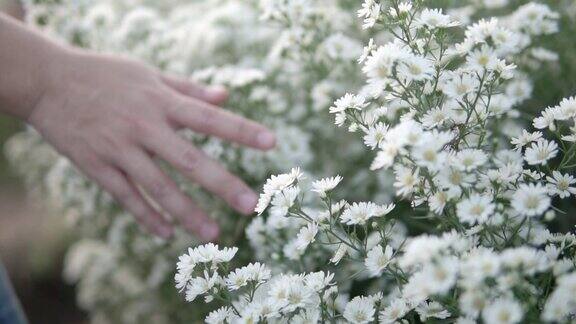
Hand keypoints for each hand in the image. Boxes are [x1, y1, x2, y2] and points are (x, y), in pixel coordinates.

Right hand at [27, 48, 275, 240]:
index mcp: (161, 101)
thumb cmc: (105, 76)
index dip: (241, 130)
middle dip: (222, 183)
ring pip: (158, 187)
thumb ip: (188, 89)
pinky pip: (125, 196)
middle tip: (250, 205)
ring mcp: (119, 148)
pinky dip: (146, 216)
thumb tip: (226, 97)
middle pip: (189, 160)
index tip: (272, 143)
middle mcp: (144, 126)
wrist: (48, 81)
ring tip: (213, 232)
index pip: (209, 118)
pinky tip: (166, 233)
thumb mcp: (149, 74)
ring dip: (187, 212)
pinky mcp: (96, 165)